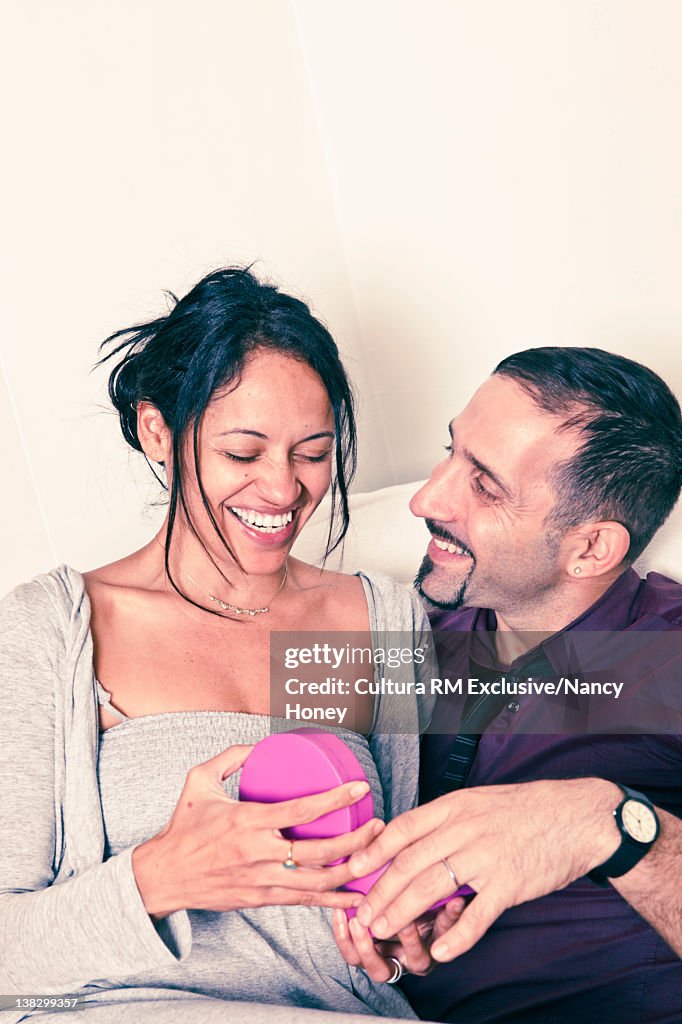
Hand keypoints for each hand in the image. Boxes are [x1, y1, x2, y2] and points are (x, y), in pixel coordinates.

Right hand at [132, 744, 383, 916]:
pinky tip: (355, 898)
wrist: (162, 877)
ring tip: (375, 858)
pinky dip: (332, 902)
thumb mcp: (198, 781)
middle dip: (355, 841)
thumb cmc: (182, 828)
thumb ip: (229, 758)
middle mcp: (257, 854)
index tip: (359, 789)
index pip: (300, 811)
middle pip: (318, 852)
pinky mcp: (260, 899)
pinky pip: (303, 902)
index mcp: (246, 821)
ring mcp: (260, 881)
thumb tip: (258, 744)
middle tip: (378, 826)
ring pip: (316, 883)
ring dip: (351, 872)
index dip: (334, 799)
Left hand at [332, 899, 465, 981]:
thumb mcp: (444, 914)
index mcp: (422, 959)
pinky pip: (348, 952)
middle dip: (369, 948)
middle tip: (363, 923)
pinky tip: (340, 913)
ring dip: (353, 943)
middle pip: (382, 970)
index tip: (404, 918)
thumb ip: (450, 912)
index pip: (416, 958)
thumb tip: (458, 902)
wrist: (413, 909)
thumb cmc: (432, 912)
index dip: (409, 940)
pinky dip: (341, 935)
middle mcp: (398, 965)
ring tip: (351, 919)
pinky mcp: (362, 951)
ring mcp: (379, 959)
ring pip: (360, 963)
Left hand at [347, 778, 620, 961]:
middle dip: (381, 890)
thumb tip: (411, 839)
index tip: (354, 868)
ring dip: (404, 912)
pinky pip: (477, 915)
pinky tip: (441, 951)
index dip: (375, 849)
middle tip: (363, 912)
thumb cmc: (524, 809)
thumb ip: (447, 819)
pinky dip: (457, 936)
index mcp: (456, 806)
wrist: (577, 817)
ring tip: (384, 929)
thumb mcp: (479, 800)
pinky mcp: (509, 884)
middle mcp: (466, 829)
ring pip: (433, 888)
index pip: (404, 828)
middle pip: (411, 862)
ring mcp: (487, 856)